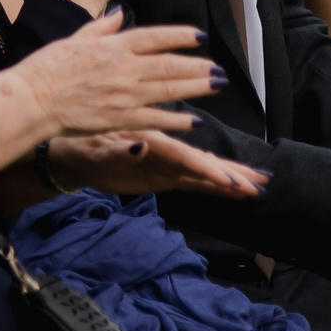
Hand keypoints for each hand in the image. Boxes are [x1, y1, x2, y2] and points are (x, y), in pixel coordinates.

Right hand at [11, 11, 219, 135]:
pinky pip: (158, 119)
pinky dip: (179, 120)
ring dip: (197, 87)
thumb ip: (100, 28)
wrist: (32, 100)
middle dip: (199, 66)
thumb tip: (119, 15)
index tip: (199, 36)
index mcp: (112, 47)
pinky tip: (195, 120)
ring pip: (171, 89)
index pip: (155, 37)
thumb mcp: (72, 39)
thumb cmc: (45, 69)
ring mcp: (126, 95)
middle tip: (218, 69)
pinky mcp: (122, 118)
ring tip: (216, 85)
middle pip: (171, 65)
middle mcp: (124, 69)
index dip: (180, 36)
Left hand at [50, 130, 267, 199]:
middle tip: (259, 184)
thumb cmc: (80, 148)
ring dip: (229, 178)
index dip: (208, 168)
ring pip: (203, 170)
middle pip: (202, 161)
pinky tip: (233, 192)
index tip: (231, 180)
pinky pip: (193, 181)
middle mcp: (164, 149)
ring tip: (257, 187)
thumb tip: (139, 146)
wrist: (71, 155)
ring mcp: (166, 163)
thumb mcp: (93, 151)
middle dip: (230, 173)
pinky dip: (213, 186)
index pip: (184, 155)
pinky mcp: (164, 175)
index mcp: (149, 138)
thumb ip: (116, 151)